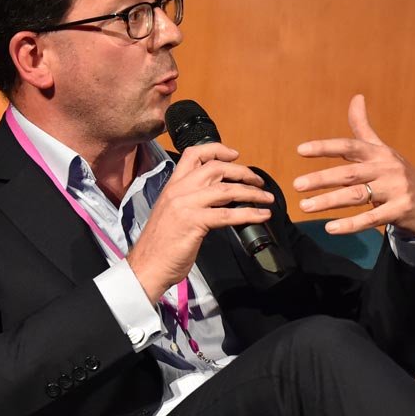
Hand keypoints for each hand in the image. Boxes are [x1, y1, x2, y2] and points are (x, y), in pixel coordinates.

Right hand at [127, 142, 272, 303]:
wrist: (147, 265)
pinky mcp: (194, 222)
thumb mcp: (174, 213)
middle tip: (258, 182)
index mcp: (172, 185)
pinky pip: (228, 214)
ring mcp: (185, 205)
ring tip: (267, 198)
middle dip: (243, 172)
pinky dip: (249, 213)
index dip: (217, 150)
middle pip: (216, 168)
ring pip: (226, 189)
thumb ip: (193, 199)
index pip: (194, 154)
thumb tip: (221, 196)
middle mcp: (178, 190)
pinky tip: (261, 215)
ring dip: (252, 192)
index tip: (235, 155)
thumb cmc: (162, 244)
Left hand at [293, 94, 414, 238]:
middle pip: (349, 173)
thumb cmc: (399, 176)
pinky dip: (350, 224)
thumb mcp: (383, 151)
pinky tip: (330, 228)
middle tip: (296, 185)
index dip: (325, 147)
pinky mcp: (400, 210)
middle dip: (321, 178)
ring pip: (357, 195)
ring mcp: (395, 190)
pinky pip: (371, 219)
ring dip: (329, 201)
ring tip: (305, 207)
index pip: (349, 146)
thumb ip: (364, 127)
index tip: (300, 150)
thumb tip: (357, 97)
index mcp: (379, 153)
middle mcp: (387, 169)